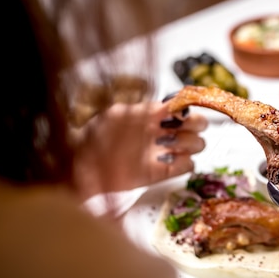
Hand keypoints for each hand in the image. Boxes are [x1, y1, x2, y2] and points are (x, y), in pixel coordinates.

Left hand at [72, 101, 206, 198]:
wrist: (82, 166)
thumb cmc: (94, 136)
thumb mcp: (118, 114)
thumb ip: (147, 109)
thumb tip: (173, 105)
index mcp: (153, 116)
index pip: (183, 108)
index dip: (188, 107)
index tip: (183, 110)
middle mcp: (162, 133)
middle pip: (196, 126)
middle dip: (195, 124)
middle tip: (183, 127)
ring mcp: (164, 153)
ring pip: (195, 145)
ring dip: (189, 143)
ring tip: (168, 145)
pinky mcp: (162, 173)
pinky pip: (187, 166)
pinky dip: (184, 162)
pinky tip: (168, 160)